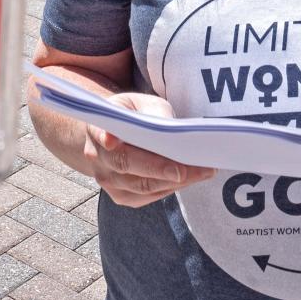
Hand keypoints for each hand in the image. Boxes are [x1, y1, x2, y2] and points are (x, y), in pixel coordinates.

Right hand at [82, 92, 215, 207]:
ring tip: (203, 171)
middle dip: (162, 168)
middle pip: (128, 166)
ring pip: (141, 186)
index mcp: (97, 128)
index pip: (103, 135)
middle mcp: (97, 158)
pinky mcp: (121, 196)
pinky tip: (190, 178)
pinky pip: (146, 196)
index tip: (119, 141)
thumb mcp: (140, 103)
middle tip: (193, 167)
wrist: (113, 134)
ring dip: (174, 181)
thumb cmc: (131, 114)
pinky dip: (170, 188)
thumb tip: (172, 130)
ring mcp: (107, 181)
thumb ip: (154, 112)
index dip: (109, 139)